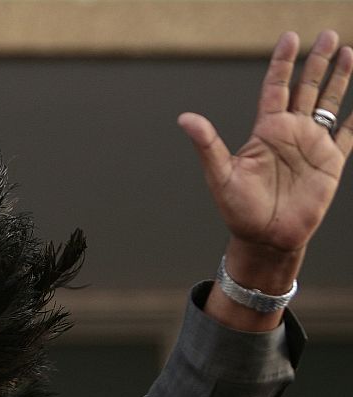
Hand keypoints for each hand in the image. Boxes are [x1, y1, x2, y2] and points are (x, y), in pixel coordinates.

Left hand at [178, 31, 352, 328]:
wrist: (265, 238)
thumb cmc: (238, 209)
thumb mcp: (220, 175)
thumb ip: (207, 145)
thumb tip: (185, 118)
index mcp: (265, 131)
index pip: (275, 88)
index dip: (282, 63)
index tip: (289, 37)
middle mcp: (290, 133)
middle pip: (306, 88)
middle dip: (316, 62)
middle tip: (326, 34)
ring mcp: (312, 146)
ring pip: (328, 104)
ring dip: (338, 79)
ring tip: (348, 51)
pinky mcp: (330, 164)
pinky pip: (347, 135)